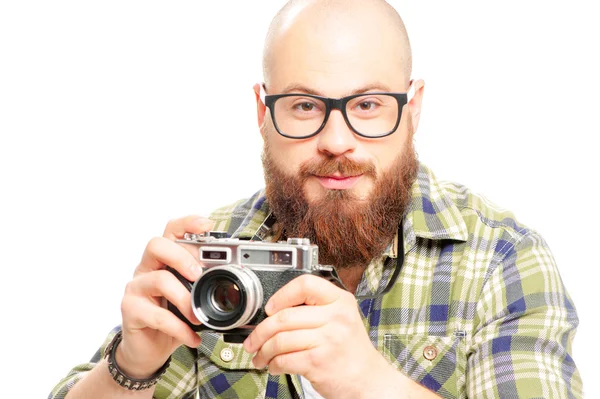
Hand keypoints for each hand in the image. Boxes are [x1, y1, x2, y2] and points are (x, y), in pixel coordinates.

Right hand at [117, 215, 213, 378]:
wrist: (148, 350)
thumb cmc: (173, 317)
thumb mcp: (191, 297)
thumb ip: (205, 284)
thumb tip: (235, 277)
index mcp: (164, 260)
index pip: (171, 231)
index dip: (187, 223)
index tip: (207, 225)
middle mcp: (147, 268)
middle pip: (157, 245)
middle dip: (181, 255)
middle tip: (198, 274)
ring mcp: (136, 288)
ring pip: (159, 279)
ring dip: (184, 298)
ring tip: (198, 317)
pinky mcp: (130, 310)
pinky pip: (157, 315)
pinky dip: (179, 327)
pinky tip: (192, 336)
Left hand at [243, 274, 386, 397]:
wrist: (369, 381)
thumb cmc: (351, 352)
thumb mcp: (342, 319)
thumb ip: (316, 309)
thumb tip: (275, 312)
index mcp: (340, 301)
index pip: (305, 284)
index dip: (282, 295)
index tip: (270, 308)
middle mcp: (336, 317)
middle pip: (284, 316)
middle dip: (261, 331)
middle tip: (253, 340)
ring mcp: (328, 340)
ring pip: (280, 339)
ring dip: (264, 351)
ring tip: (261, 356)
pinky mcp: (318, 362)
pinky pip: (284, 359)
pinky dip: (273, 364)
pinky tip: (274, 366)